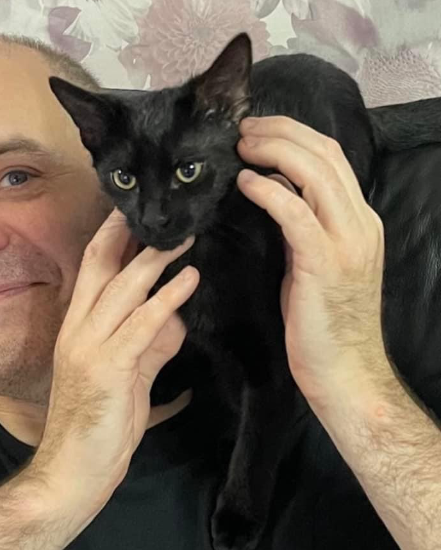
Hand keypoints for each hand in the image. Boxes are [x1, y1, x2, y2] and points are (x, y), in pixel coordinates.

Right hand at [29, 208, 196, 512]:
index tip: (142, 208)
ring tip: (188, 232)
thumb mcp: (130, 380)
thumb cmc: (99, 429)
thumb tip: (176, 320)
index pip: (95, 269)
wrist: (73, 474)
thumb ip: (149, 346)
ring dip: (155, 257)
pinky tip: (189, 279)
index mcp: (79, 329)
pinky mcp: (107, 369)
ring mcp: (88, 348)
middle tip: (164, 199)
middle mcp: (78, 330)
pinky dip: (166, 299)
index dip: (115, 235)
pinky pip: (140, 325)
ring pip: (121, 288)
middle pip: (100, 263)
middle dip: (129, 229)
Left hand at [235, 115, 394, 410]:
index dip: (293, 136)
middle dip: (280, 132)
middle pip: (323, 154)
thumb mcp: (313, 267)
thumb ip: (300, 231)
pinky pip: (295, 213)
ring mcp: (346, 241)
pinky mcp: (324, 262)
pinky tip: (244, 183)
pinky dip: (268, 191)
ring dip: (272, 151)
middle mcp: (359, 223)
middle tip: (242, 128)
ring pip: (314, 172)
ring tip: (240, 146)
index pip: (331, 159)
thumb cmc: (323, 327)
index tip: (258, 131)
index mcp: (359, 221)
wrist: (345, 371)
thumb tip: (274, 197)